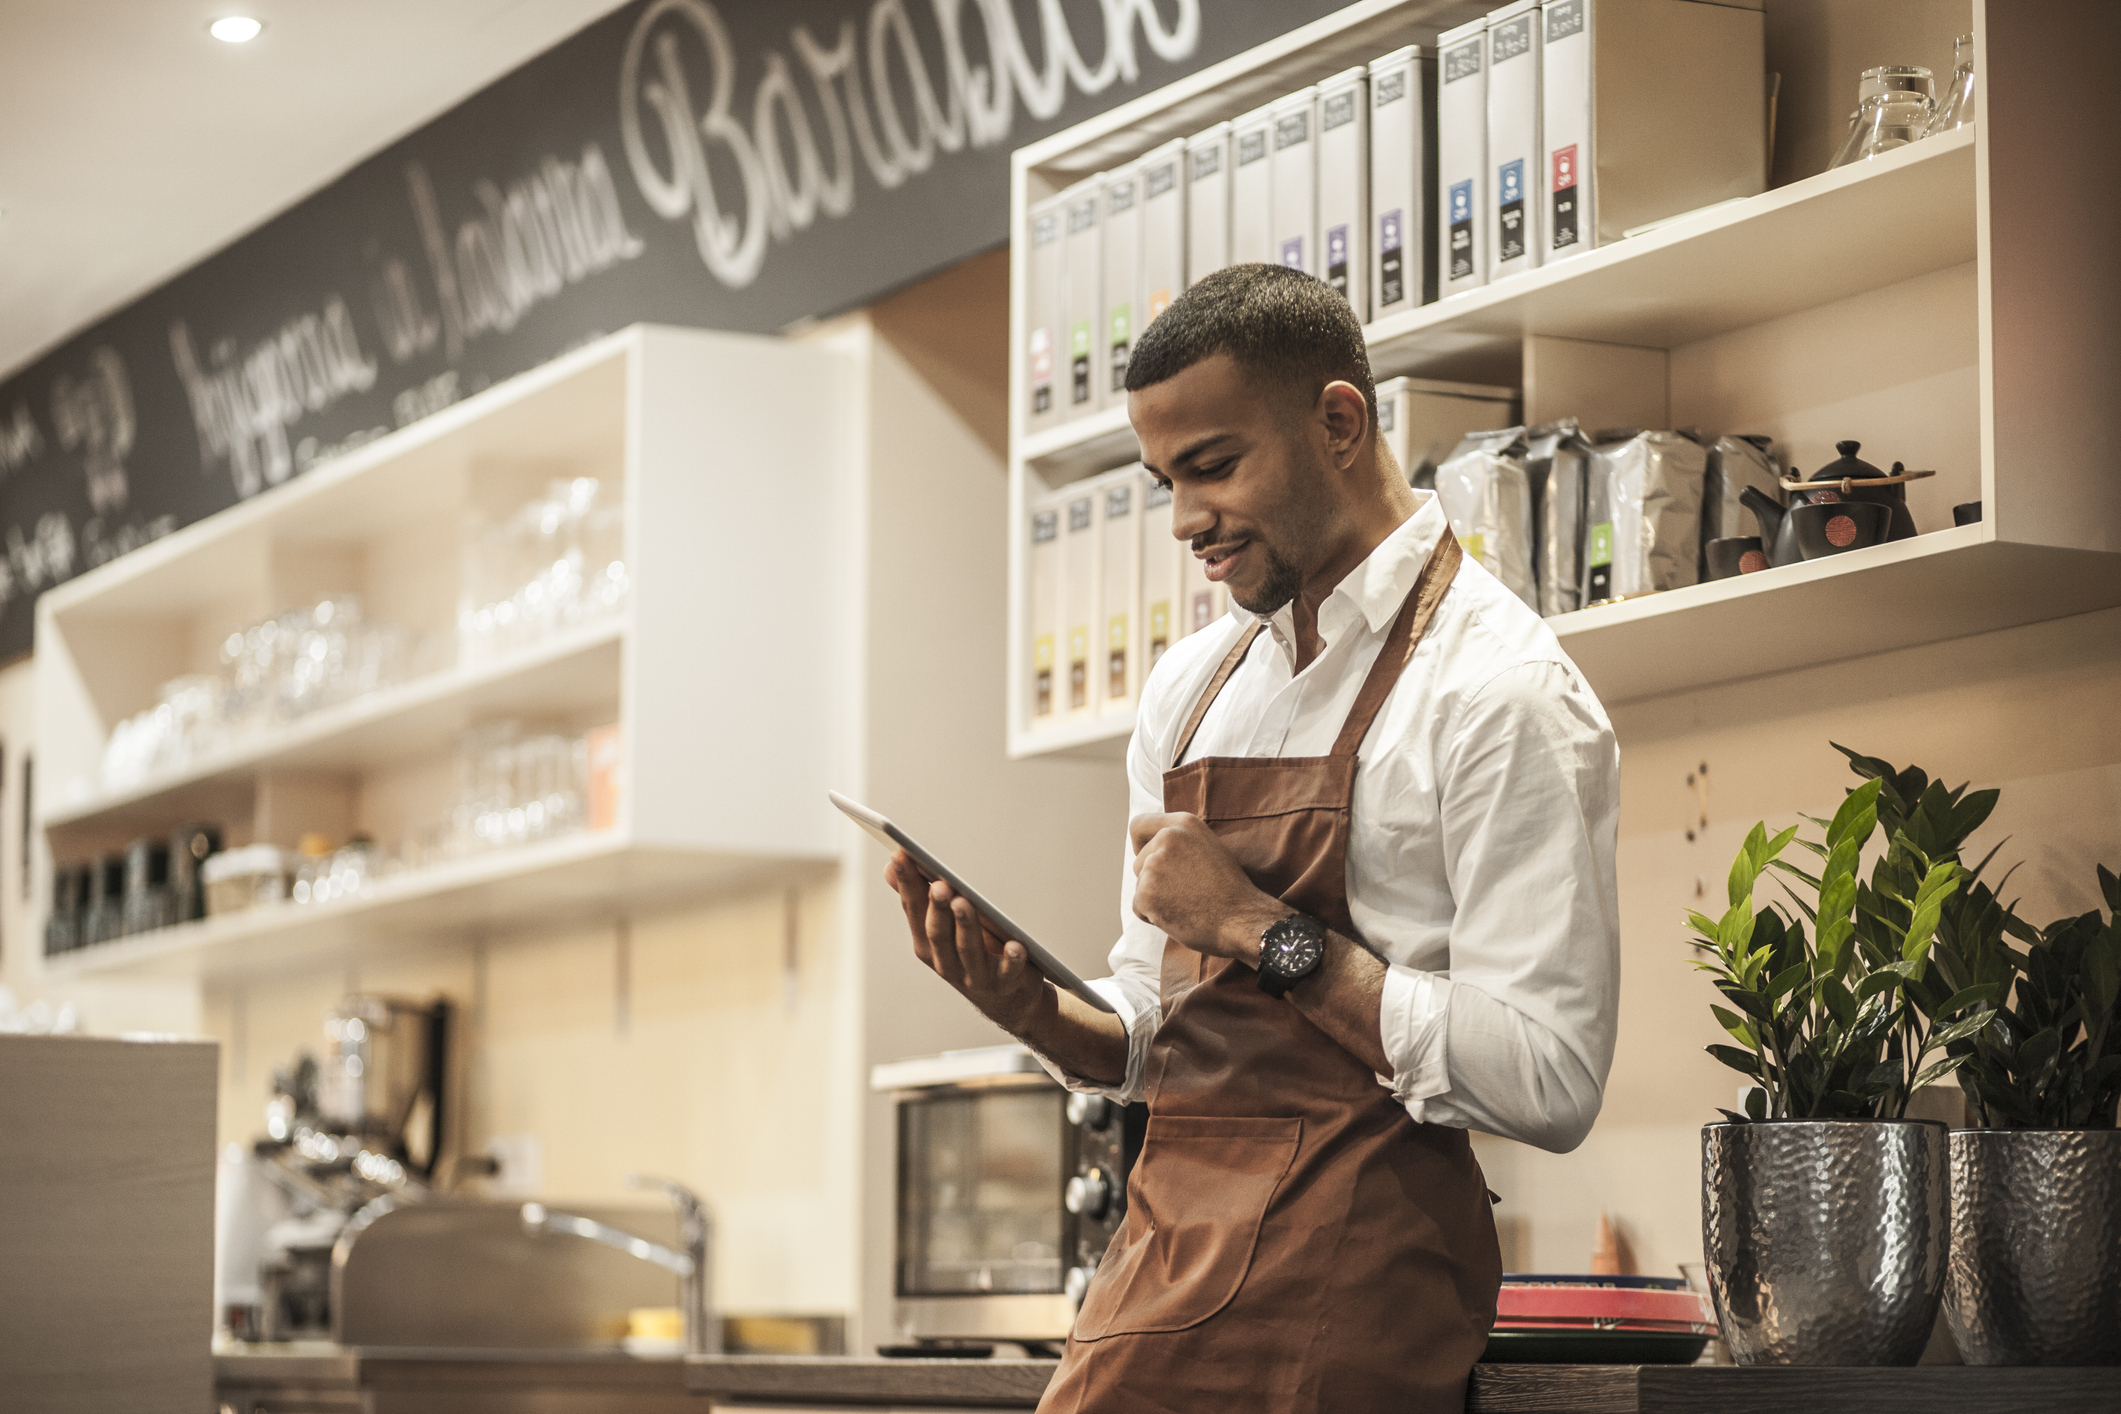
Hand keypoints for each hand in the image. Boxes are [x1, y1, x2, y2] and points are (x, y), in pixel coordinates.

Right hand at [886, 850, 1052, 1034]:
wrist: (1007, 1002)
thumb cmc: (973, 955)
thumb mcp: (943, 928)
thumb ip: (920, 899)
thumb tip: (891, 866)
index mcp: (928, 944)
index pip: (913, 910)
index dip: (907, 883)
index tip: (900, 856)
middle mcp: (946, 963)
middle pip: (938, 934)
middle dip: (937, 909)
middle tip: (939, 885)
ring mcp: (975, 976)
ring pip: (968, 951)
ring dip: (966, 926)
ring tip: (965, 902)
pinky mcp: (1005, 984)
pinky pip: (1008, 972)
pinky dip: (1012, 960)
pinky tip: (1015, 946)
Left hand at [1128, 812, 1287, 959]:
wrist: (1241, 919)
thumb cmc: (1230, 891)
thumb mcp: (1210, 849)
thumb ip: (1183, 843)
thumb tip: (1155, 848)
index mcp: (1184, 824)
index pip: (1139, 825)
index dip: (1141, 845)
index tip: (1150, 859)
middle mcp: (1167, 838)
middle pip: (1139, 861)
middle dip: (1153, 879)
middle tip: (1183, 892)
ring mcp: (1154, 865)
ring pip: (1140, 885)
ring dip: (1156, 899)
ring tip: (1186, 904)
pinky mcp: (1146, 893)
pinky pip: (1139, 907)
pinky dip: (1154, 916)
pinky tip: (1179, 916)